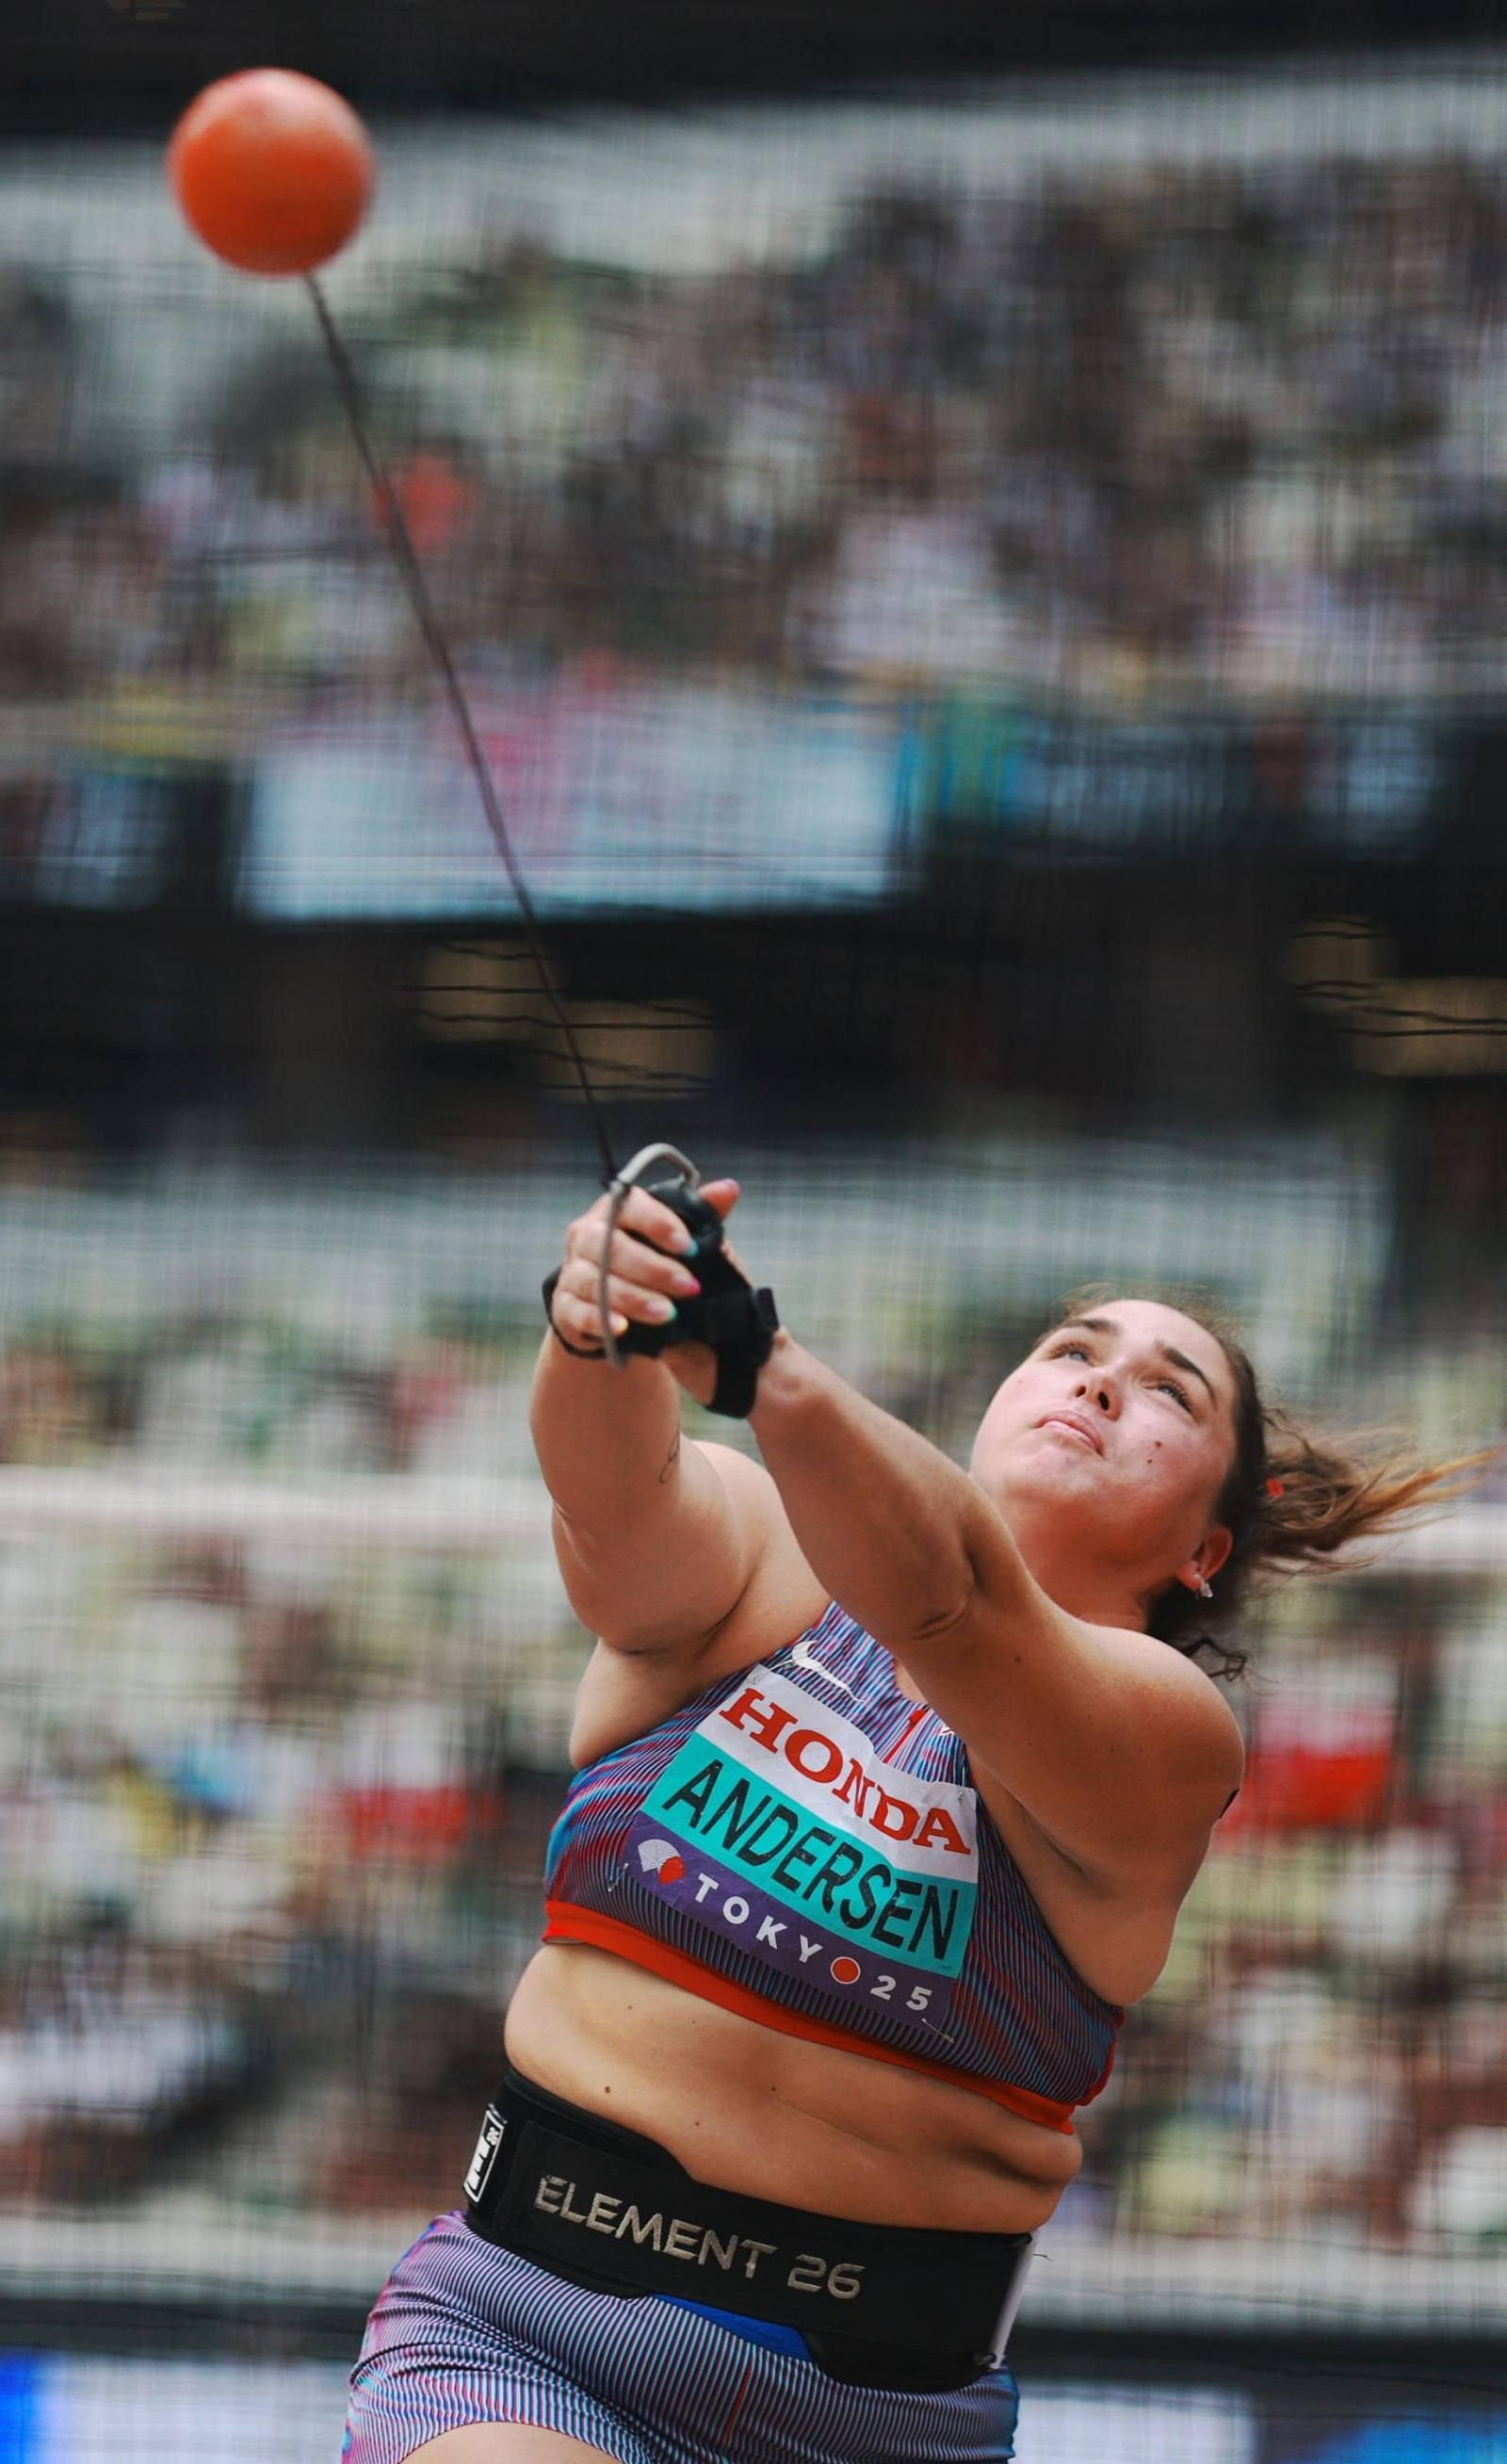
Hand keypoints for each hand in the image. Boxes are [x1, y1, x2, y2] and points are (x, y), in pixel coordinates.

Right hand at [550, 1178, 742, 1402]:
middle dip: (653, 1268)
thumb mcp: (681, 1240)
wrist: (623, 1309)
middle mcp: (586, 1235)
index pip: (630, 1205)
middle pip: (610, 1245)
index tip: (688, 1246)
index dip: (658, 1223)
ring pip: (596, 1282)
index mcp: (613, 1210)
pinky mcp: (565, 1306)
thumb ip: (702, 1213)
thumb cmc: (652, 1262)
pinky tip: (624, 1329)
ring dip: (634, 1298)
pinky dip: (601, 1321)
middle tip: (689, 1287)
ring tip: (668, 1314)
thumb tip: (730, 1188)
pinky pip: (577, 1312)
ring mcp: (572, 1271)